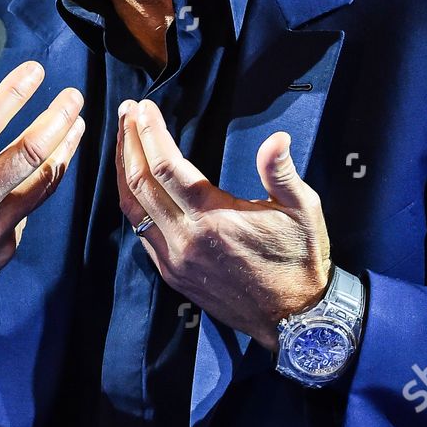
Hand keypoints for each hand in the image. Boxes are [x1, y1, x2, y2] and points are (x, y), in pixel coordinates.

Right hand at [0, 61, 83, 320]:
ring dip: (65, 150)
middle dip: (58, 118)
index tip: (35, 71)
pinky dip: (36, 189)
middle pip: (30, 152)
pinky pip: (27, 213)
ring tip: (76, 125)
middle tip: (74, 96)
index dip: (15, 93)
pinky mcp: (3, 251)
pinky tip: (44, 171)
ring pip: (44, 183)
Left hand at [116, 98, 331, 349]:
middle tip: (126, 111)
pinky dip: (133, 202)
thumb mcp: (303, 210)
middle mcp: (186, 239)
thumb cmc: (301, 259)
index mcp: (214, 218)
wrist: (294, 319)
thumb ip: (281, 173)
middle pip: (140, 183)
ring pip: (132, 209)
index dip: (149, 133)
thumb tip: (276, 139)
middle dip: (129, 142)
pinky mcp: (172, 274)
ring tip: (124, 140)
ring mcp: (175, 260)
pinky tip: (136, 183)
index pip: (166, 166)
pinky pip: (141, 232)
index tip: (143, 107)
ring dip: (123, 170)